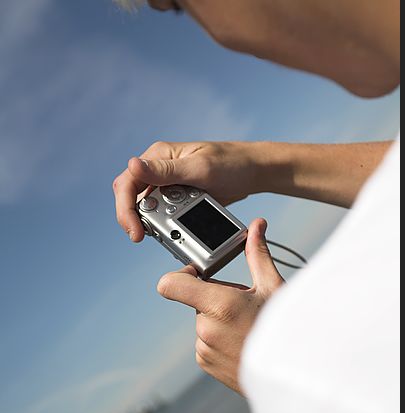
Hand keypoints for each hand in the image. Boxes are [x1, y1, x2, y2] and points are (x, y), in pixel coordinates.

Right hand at [112, 141, 262, 241]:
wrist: (254, 172)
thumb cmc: (231, 163)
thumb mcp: (199, 168)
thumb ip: (166, 171)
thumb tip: (132, 165)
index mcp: (159, 157)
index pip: (128, 183)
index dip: (125, 209)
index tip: (135, 231)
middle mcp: (159, 169)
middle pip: (132, 198)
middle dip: (136, 219)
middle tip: (143, 238)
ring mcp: (169, 185)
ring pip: (148, 209)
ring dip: (154, 223)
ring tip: (169, 231)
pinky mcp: (180, 198)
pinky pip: (165, 215)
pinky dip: (168, 225)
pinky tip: (178, 232)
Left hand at [157, 218, 283, 393]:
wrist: (293, 372)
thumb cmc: (286, 330)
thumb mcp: (273, 288)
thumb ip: (257, 255)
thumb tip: (257, 226)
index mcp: (219, 305)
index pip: (171, 285)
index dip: (180, 275)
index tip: (199, 275)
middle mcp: (206, 329)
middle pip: (196, 301)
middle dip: (215, 299)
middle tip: (243, 306)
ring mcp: (205, 349)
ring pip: (203, 322)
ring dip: (219, 321)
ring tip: (246, 327)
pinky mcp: (206, 364)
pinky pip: (205, 342)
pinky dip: (220, 339)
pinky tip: (242, 341)